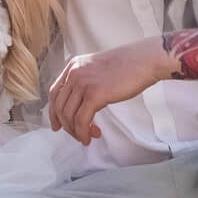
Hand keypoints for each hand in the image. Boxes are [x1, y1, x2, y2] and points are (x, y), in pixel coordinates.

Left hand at [47, 37, 172, 144]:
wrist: (143, 60)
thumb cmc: (127, 66)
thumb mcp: (97, 68)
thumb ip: (85, 81)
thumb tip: (80, 104)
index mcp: (73, 66)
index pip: (54, 93)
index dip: (53, 112)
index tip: (57, 125)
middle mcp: (74, 73)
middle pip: (59, 107)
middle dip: (67, 126)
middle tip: (78, 135)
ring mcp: (83, 83)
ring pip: (69, 116)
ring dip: (76, 131)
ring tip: (88, 137)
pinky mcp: (94, 94)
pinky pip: (81, 120)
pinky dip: (83, 132)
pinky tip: (90, 136)